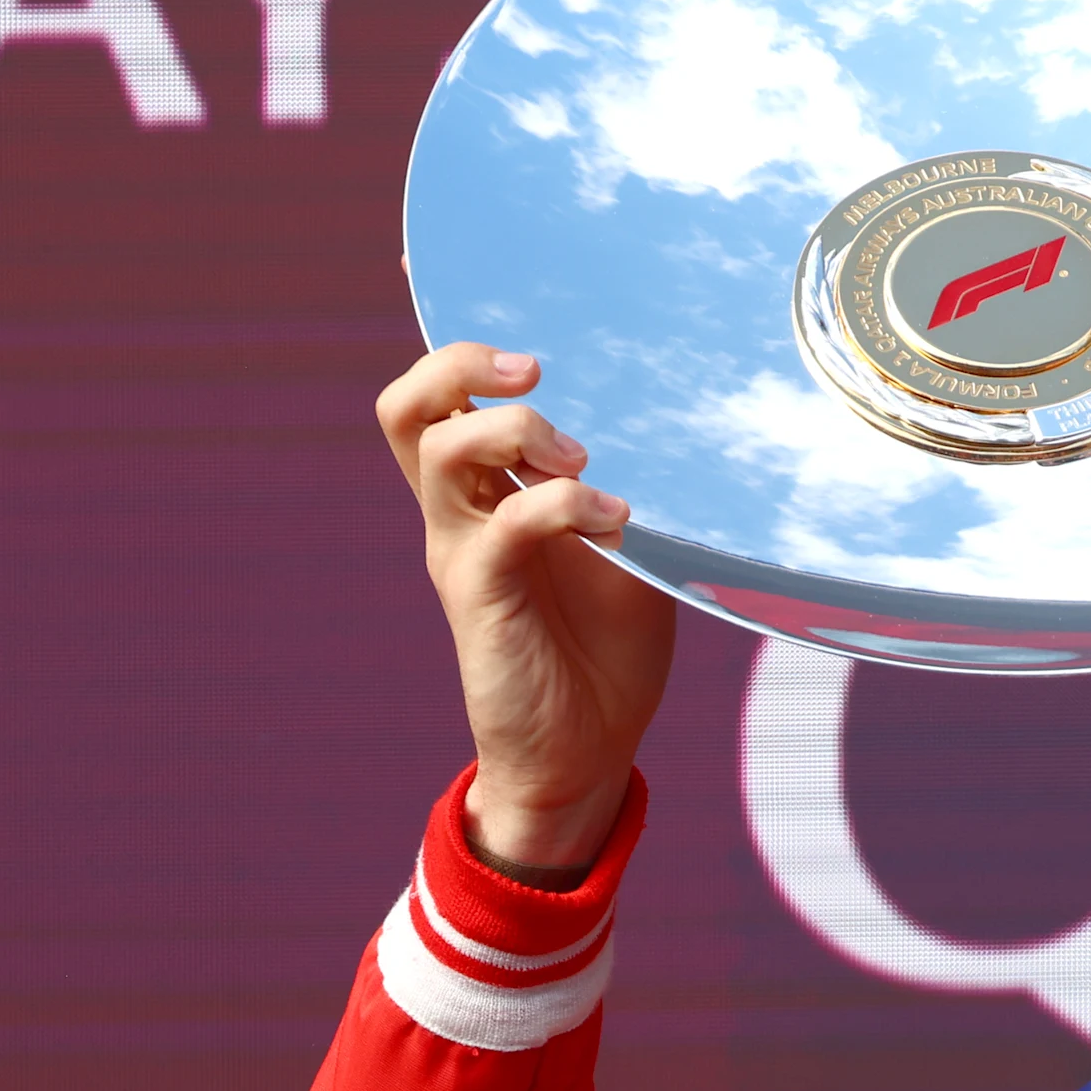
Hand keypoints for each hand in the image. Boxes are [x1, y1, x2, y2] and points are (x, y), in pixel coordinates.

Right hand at [378, 343, 677, 874]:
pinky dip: (564, 506)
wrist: (587, 751)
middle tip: (538, 377)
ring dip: (519, 433)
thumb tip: (684, 429)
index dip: (453, 351)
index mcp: (484, 494)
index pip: (433, 401)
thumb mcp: (629, 549)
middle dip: (464, 367)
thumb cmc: (607, 647)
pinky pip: (504, 526)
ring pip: (442, 450)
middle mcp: (458, 514)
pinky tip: (616, 522)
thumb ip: (629, 487)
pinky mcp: (480, 599)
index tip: (520, 340)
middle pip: (407, 407)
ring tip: (584, 463)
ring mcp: (462, 553)